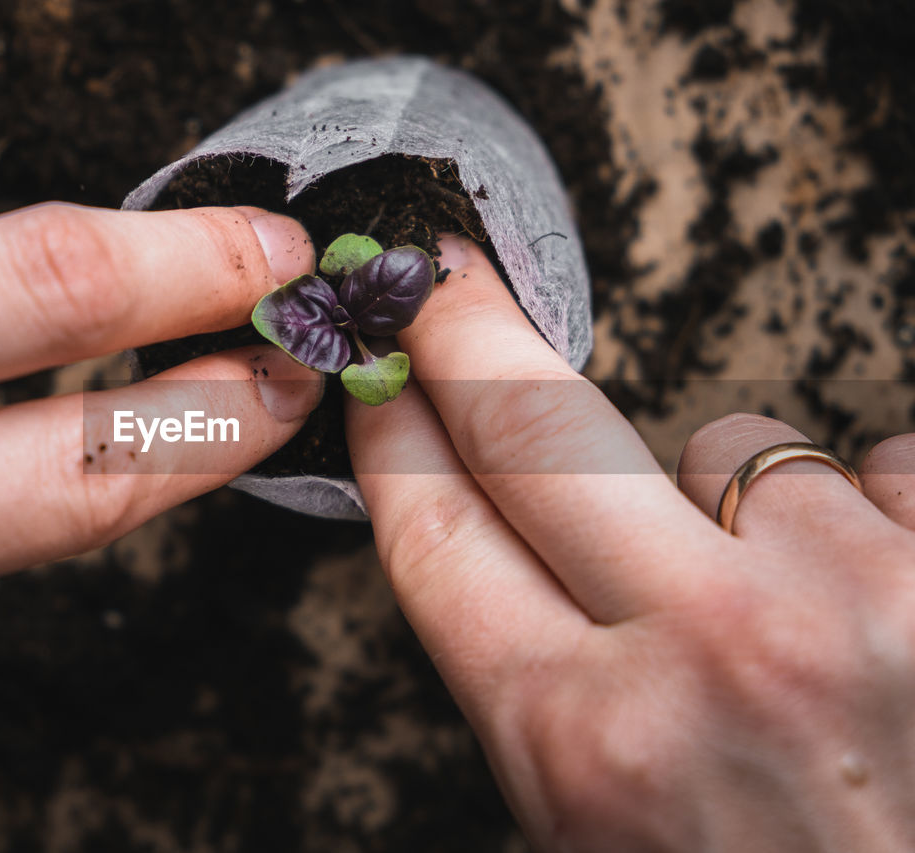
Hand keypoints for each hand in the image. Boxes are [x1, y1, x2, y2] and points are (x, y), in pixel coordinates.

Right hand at [347, 235, 914, 850]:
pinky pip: (873, 466)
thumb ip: (538, 680)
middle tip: (444, 282)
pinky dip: (859, 519)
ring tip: (782, 616)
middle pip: (535, 428)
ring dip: (729, 500)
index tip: (383, 378)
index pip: (440, 533)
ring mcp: (848, 600)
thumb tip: (492, 524)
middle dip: (466, 335)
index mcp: (582, 741)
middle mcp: (708, 656)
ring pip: (729, 447)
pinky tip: (876, 612)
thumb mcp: (591, 820)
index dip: (397, 435)